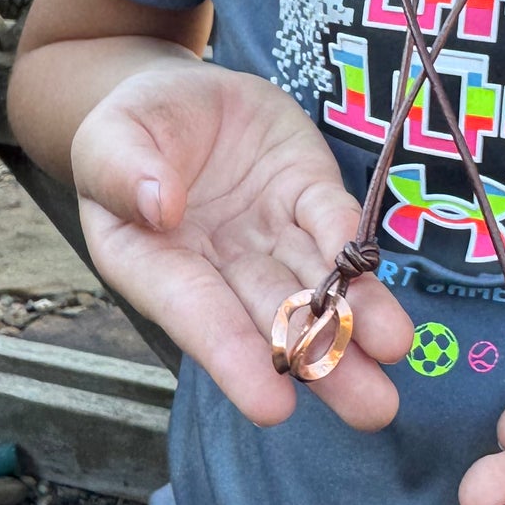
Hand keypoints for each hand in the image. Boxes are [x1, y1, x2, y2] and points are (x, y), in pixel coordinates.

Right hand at [71, 59, 413, 428]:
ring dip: (358, 318)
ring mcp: (269, 232)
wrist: (179, 96)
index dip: (233, 357)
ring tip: (396, 349)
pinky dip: (353, 246)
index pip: (196, 313)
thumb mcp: (109, 138)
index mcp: (155, 263)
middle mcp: (219, 264)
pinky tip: (378, 275)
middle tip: (373, 409)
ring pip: (314, 281)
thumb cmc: (130, 129)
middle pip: (271, 316)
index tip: (273, 405)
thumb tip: (158, 206)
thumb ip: (122, 169)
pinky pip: (330, 219)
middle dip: (321, 360)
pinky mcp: (306, 193)